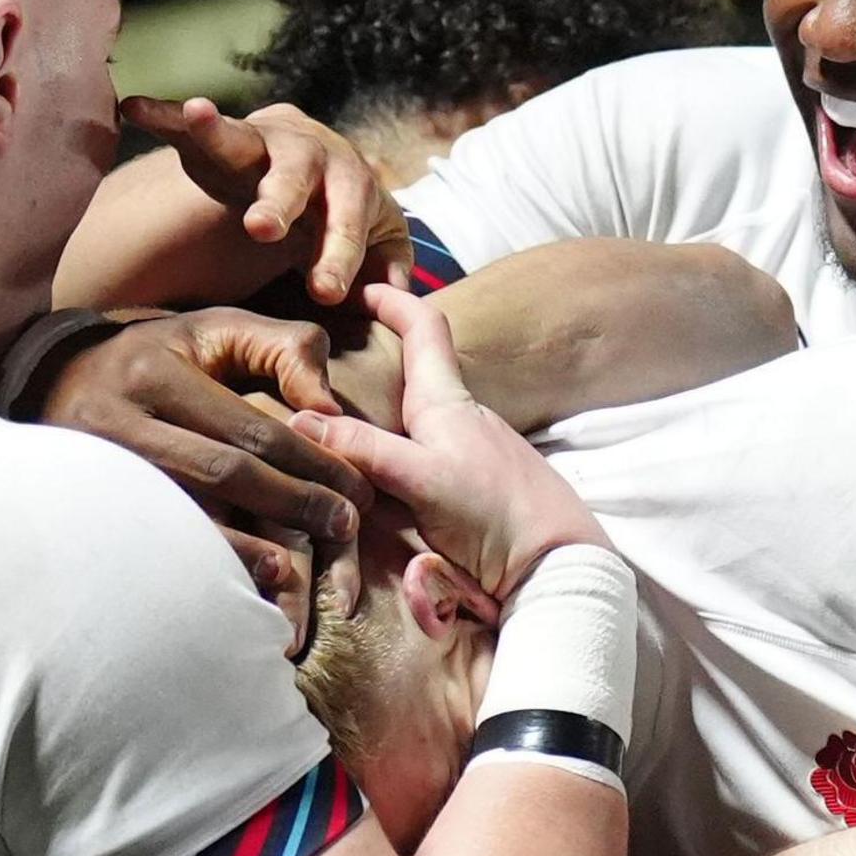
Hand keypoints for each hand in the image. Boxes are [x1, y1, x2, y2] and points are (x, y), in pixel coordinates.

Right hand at [38, 309, 365, 617]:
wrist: (52, 381)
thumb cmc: (157, 356)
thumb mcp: (214, 331)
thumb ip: (284, 349)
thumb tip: (329, 406)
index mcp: (157, 373)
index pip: (249, 428)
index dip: (311, 463)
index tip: (358, 492)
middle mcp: (120, 421)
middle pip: (221, 474)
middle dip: (292, 504)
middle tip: (345, 529)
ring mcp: (98, 470)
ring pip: (182, 517)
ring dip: (244, 550)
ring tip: (295, 574)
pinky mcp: (87, 507)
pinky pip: (152, 544)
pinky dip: (198, 566)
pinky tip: (234, 590)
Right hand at [124, 95, 413, 306]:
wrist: (317, 162)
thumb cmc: (344, 211)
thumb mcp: (377, 237)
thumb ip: (388, 263)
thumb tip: (396, 290)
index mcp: (349, 182)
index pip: (349, 220)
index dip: (339, 255)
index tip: (326, 292)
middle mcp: (307, 153)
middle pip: (295, 174)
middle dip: (279, 200)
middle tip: (262, 228)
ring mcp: (261, 140)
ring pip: (240, 138)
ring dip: (217, 130)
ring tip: (197, 113)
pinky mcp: (221, 135)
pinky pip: (187, 124)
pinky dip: (163, 114)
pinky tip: (134, 107)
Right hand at [291, 285, 606, 599]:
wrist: (558, 566)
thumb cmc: (496, 514)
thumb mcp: (420, 477)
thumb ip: (362, 449)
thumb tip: (297, 421)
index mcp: (447, 402)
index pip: (425, 328)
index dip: (394, 300)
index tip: (361, 288)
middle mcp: (459, 421)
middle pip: (410, 383)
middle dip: (370, 384)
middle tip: (323, 389)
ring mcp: (468, 458)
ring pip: (412, 435)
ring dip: (379, 444)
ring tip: (344, 464)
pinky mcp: (472, 496)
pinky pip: (421, 477)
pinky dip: (398, 482)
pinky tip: (387, 511)